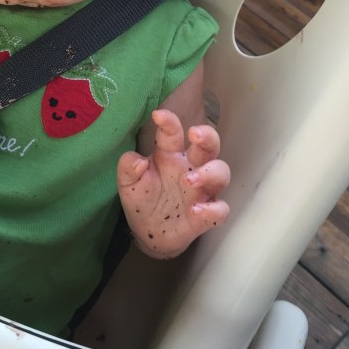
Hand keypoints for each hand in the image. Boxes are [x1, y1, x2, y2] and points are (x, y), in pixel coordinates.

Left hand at [116, 108, 229, 258]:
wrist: (148, 233)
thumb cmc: (142, 199)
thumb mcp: (128, 184)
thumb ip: (128, 168)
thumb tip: (138, 159)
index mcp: (170, 155)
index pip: (174, 133)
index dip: (169, 122)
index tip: (158, 115)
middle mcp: (190, 168)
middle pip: (209, 145)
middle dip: (207, 136)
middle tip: (195, 134)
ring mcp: (202, 191)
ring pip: (221, 172)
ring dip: (209, 173)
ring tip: (189, 180)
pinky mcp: (207, 215)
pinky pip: (221, 209)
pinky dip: (213, 210)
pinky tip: (196, 211)